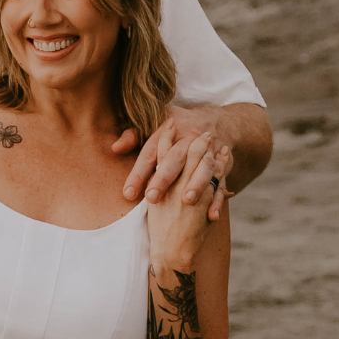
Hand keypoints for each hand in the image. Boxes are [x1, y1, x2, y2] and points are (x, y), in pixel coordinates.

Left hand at [115, 105, 229, 218]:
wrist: (215, 123)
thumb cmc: (177, 128)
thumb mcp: (154, 124)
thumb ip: (134, 136)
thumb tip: (116, 148)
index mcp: (170, 131)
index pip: (151, 152)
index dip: (139, 172)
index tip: (128, 193)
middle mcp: (189, 140)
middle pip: (176, 158)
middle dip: (164, 178)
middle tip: (152, 197)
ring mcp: (208, 153)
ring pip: (203, 168)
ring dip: (196, 184)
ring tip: (187, 200)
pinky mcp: (222, 166)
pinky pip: (222, 182)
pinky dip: (218, 199)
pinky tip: (212, 215)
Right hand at [145, 136, 230, 269]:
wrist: (172, 253)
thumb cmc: (161, 234)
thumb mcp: (153, 210)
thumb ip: (155, 191)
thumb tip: (152, 183)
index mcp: (158, 185)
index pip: (161, 153)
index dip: (165, 137)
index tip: (169, 124)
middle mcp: (173, 184)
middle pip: (182, 152)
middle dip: (188, 138)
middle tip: (194, 126)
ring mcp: (190, 189)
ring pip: (200, 160)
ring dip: (206, 147)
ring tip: (211, 136)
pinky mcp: (205, 198)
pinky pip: (215, 175)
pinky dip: (220, 163)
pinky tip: (224, 154)